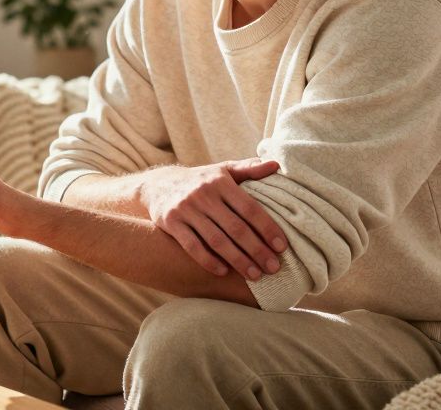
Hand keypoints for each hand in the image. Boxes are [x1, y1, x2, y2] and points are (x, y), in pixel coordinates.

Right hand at [140, 158, 287, 279]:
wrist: (158, 184)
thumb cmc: (201, 180)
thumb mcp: (223, 170)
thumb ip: (249, 168)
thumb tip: (276, 165)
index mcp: (220, 181)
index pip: (249, 208)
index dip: (267, 228)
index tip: (282, 247)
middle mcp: (203, 194)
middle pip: (235, 228)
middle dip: (257, 250)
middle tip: (273, 268)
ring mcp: (186, 209)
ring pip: (216, 240)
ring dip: (238, 260)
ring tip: (254, 275)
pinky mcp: (171, 223)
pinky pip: (192, 246)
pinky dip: (209, 261)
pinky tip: (224, 272)